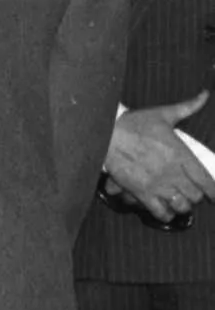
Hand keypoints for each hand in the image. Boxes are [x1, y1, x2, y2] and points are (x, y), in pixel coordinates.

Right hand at [103, 92, 214, 222]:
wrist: (107, 135)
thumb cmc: (134, 124)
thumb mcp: (163, 114)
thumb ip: (187, 107)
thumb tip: (204, 95)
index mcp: (181, 155)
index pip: (206, 180)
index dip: (213, 191)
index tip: (214, 195)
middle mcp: (173, 173)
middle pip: (195, 196)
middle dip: (195, 196)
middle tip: (191, 192)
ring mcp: (158, 185)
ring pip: (181, 206)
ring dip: (182, 205)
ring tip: (179, 200)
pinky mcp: (142, 194)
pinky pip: (161, 213)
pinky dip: (166, 214)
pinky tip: (165, 209)